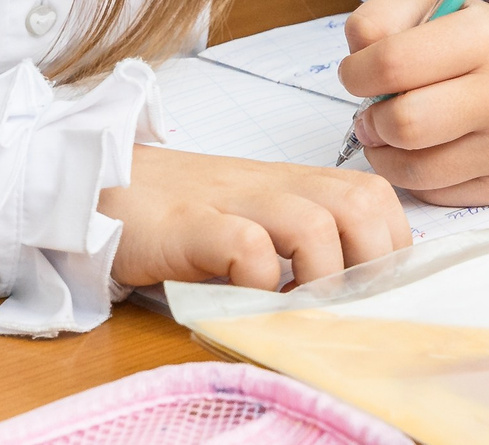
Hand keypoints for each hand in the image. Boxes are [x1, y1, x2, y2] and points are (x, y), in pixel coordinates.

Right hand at [100, 145, 408, 289]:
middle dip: (371, 262)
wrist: (98, 183)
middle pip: (361, 202)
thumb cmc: (181, 210)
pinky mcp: (190, 225)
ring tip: (297, 305)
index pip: (375, 197)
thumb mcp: (251, 215)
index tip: (373, 289)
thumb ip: (296, 238)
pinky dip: (259, 280)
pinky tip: (246, 298)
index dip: (390, 244)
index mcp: (294, 183)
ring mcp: (233, 201)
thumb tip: (351, 289)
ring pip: (315, 224)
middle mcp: (273, 186)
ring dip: (320, 276)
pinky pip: (245, 245)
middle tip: (342, 304)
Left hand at [339, 0, 488, 206]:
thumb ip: (380, 17)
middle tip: (373, 109)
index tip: (356, 72)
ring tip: (390, 131)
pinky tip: (422, 150)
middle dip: (371, 119)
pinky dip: (412, 176)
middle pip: (403, 124)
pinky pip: (431, 193)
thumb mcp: (432, 3)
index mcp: (485, 38)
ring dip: (384, 153)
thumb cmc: (476, 40)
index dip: (356, 72)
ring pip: (412, 170)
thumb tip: (356, 58)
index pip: (393, 62)